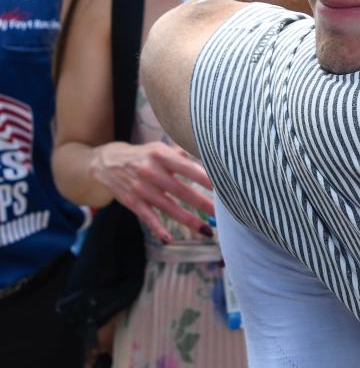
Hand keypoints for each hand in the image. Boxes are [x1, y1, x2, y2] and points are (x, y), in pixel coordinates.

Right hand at [90, 140, 214, 242]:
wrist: (107, 162)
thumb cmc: (144, 155)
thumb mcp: (160, 147)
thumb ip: (182, 152)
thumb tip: (207, 152)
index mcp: (161, 154)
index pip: (188, 167)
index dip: (206, 178)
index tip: (223, 187)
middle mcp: (151, 171)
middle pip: (181, 190)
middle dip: (203, 203)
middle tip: (223, 213)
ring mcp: (140, 188)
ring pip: (168, 207)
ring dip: (189, 220)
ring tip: (207, 230)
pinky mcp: (132, 202)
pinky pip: (147, 217)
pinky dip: (157, 228)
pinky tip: (168, 239)